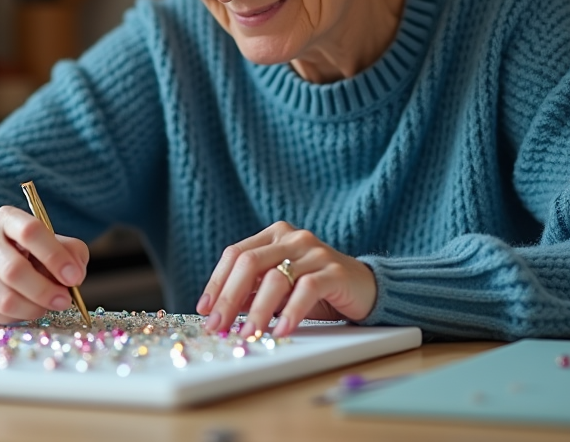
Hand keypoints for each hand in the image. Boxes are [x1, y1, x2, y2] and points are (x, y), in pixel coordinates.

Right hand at [0, 206, 87, 323]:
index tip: (74, 277)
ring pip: (5, 299)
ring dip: (35, 308)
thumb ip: (70, 250)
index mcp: (6, 218)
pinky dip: (20, 316)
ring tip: (48, 305)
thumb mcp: (47, 238)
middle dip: (45, 291)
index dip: (55, 257)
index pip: (30, 232)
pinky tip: (28, 307)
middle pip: (14, 271)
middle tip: (64, 300)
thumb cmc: (22, 247)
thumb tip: (76, 276)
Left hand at [197, 221, 376, 337]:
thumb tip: (217, 312)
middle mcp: (293, 238)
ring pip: (276, 278)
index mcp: (275, 235)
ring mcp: (315, 252)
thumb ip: (252, 291)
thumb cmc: (316, 289)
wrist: (365, 287)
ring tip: (248, 334)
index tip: (204, 310)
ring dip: (258, 310)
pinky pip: (307, 290)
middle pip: (250, 263)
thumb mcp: (279, 287)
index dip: (216, 282)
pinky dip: (291, 313)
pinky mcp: (334, 271)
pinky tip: (281, 331)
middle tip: (218, 326)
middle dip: (229, 297)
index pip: (235, 254)